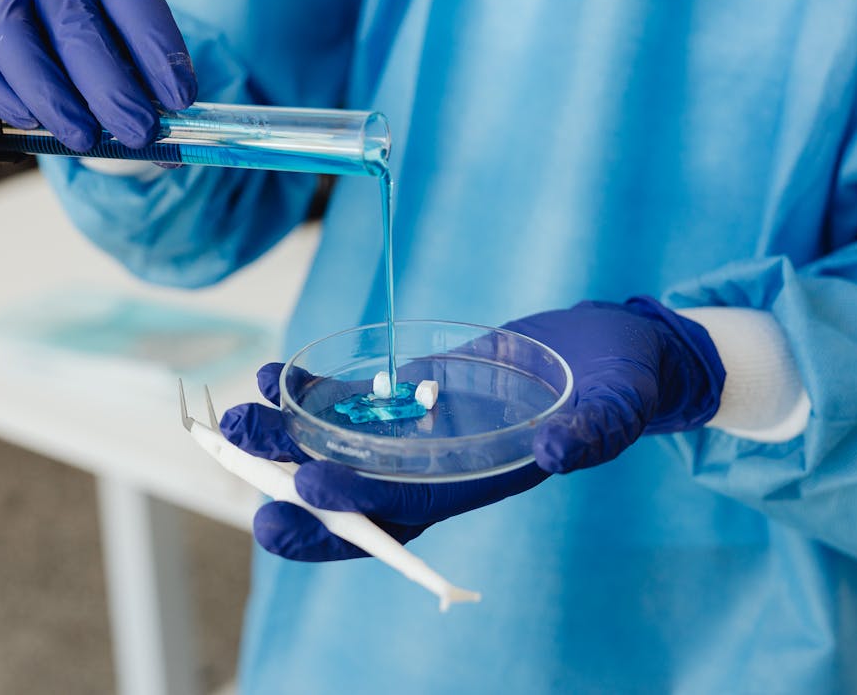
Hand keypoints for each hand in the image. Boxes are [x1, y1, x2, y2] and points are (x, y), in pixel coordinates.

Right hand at [0, 0, 196, 151]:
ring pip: (15, 40)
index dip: (157, 49)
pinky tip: (29, 123)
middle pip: (74, 25)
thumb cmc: (112, 34)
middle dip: (109, 89)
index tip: (179, 99)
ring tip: (84, 139)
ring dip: (51, 97)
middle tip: (138, 132)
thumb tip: (169, 149)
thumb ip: (152, 87)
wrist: (64, 17)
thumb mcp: (140, 45)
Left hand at [220, 297, 723, 560]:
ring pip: (339, 445)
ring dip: (284, 434)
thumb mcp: (617, 406)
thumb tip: (559, 452)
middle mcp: (439, 465)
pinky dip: (310, 393)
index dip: (356, 506)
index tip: (307, 491)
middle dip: (292, 483)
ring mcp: (421, 430)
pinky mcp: (413, 392)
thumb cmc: (622, 384)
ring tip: (235, 414)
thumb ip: (592, 430)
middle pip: (354, 491)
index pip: (408, 506)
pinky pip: (352, 402)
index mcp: (479, 481)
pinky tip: (273, 375)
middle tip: (238, 456)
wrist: (610, 351)